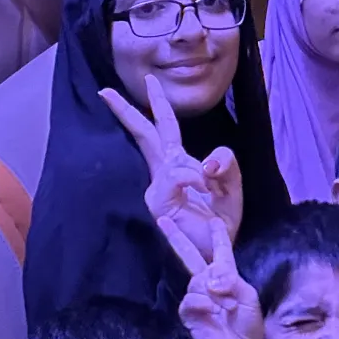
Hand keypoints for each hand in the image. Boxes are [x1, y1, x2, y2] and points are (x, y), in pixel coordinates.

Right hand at [101, 74, 242, 263]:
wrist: (215, 257)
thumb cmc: (220, 225)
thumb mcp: (233, 189)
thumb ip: (227, 165)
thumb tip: (206, 160)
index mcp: (179, 165)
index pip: (164, 129)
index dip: (156, 105)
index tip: (149, 81)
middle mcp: (164, 174)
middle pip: (146, 135)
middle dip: (129, 110)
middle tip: (106, 90)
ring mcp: (158, 190)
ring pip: (173, 157)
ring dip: (197, 170)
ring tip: (213, 188)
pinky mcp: (158, 203)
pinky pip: (177, 176)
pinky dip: (195, 177)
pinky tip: (206, 189)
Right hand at [161, 217, 264, 338]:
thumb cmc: (247, 326)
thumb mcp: (248, 297)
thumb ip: (231, 281)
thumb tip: (210, 278)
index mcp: (227, 277)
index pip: (220, 251)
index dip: (216, 236)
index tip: (213, 221)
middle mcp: (209, 284)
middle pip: (190, 256)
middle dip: (177, 238)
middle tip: (162, 220)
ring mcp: (197, 298)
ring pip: (196, 281)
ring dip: (213, 293)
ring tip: (227, 308)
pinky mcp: (189, 313)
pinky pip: (190, 299)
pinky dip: (203, 304)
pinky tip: (212, 312)